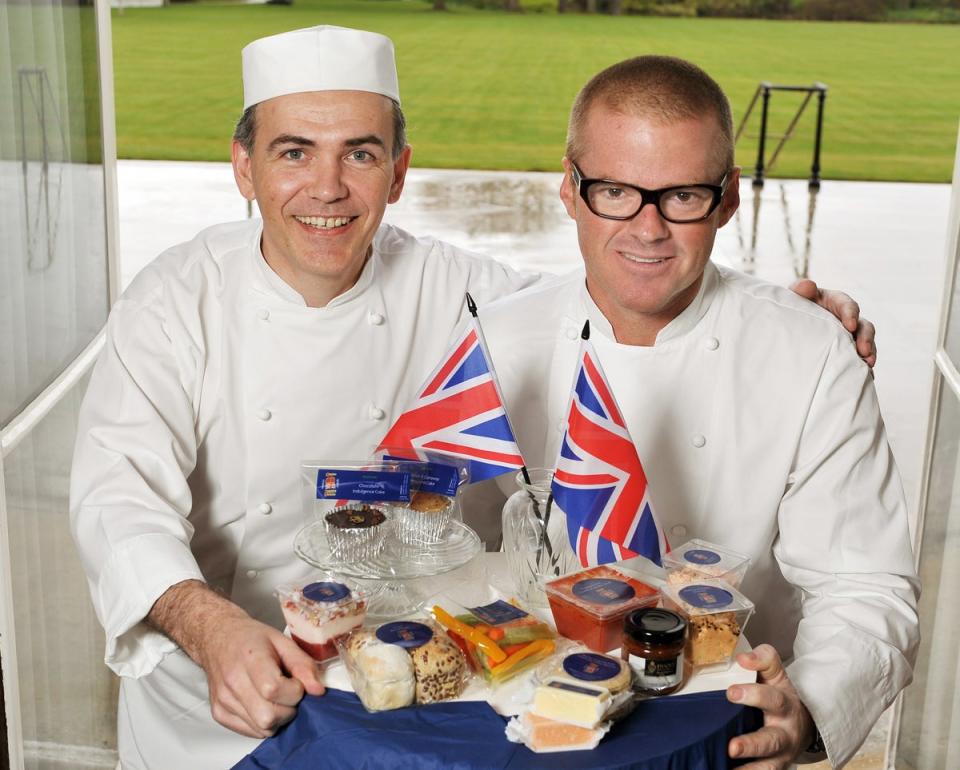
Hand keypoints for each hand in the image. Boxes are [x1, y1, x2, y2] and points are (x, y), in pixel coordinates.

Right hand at [198, 612, 325, 737]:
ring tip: (276, 697)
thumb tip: (318, 690)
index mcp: (249, 658)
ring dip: (278, 717)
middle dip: (289, 708)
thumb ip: (303, 664)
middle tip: (289, 692)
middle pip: (268, 716)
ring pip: (262, 729)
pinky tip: (263, 703)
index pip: (273, 689)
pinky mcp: (219, 713)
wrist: (219, 639)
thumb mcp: (282, 641)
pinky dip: (264, 723)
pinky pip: (251, 732)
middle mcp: (232, 682)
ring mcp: (223, 701)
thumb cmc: (251, 638)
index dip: (294, 691)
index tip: (296, 682)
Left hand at [726, 644, 815, 768]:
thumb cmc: (779, 696)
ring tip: (730, 763)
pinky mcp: (773, 767)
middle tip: (732, 747)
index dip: (753, 694)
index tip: (731, 692)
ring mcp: (779, 755)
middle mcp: (784, 733)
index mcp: (785, 705)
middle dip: (751, 745)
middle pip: (770, 741)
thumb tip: (742, 658)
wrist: (801, 724)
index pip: (772, 698)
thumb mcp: (775, 674)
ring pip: (767, 766)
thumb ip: (762, 659)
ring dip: (749, 769)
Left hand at [790, 278, 876, 367]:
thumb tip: (807, 285)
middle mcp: (846, 318)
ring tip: (869, 364)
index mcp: (834, 302)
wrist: (788, 323)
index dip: (850, 314)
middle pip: (863, 325)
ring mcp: (849, 334)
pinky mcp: (847, 348)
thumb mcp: (795, 296)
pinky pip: (860, 356)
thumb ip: (800, 290)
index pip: (847, 305)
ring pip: (866, 342)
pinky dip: (864, 365)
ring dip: (869, 352)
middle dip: (866, 338)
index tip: (850, 325)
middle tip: (864, 351)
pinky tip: (865, 375)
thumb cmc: (793, 306)